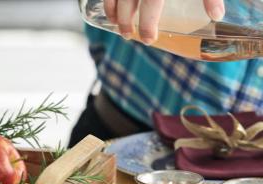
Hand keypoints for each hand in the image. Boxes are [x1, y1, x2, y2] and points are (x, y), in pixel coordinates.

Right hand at [104, 0, 224, 43]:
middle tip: (129, 36)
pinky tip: (110, 12)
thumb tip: (217, 16)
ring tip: (117, 27)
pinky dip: (108, 2)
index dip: (148, 23)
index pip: (152, 3)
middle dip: (126, 22)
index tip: (149, 39)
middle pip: (129, 1)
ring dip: (113, 12)